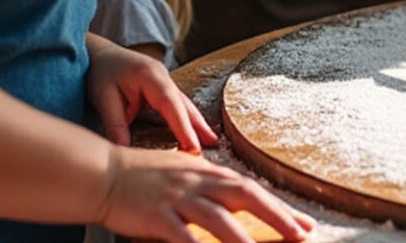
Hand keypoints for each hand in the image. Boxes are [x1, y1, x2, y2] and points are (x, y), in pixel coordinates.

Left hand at [87, 43, 216, 152]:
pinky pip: (177, 104)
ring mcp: (165, 81)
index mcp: (150, 76)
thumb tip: (122, 151)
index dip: (183, 127)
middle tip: (213, 143)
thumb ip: (115, 124)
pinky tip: (194, 130)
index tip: (192, 147)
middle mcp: (163, 77)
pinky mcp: (162, 87)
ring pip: (184, 104)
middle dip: (198, 125)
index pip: (171, 105)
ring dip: (196, 122)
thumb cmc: (101, 72)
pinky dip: (186, 117)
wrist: (100, 53)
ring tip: (210, 140)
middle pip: (185, 103)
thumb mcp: (103, 97)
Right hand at [100, 146, 315, 241]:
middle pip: (246, 196)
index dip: (279, 206)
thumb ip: (208, 183)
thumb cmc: (142, 173)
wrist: (102, 173)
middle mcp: (198, 180)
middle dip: (277, 216)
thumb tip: (234, 196)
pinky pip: (182, 236)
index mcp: (207, 170)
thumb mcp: (182, 169)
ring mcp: (178, 197)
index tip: (302, 223)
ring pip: (219, 217)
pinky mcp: (157, 215)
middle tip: (301, 234)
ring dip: (243, 237)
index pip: (251, 188)